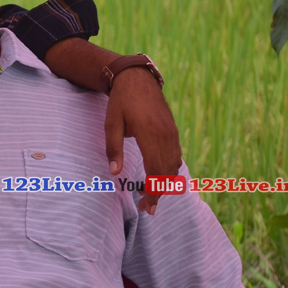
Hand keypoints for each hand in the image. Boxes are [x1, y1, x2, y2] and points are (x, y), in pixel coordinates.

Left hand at [105, 67, 180, 214]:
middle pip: (167, 172)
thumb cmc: (121, 103)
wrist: (138, 80)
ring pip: (174, 166)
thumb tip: (115, 172)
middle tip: (148, 207)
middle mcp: (166, 136)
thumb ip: (113, 148)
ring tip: (151, 194)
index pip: (155, 171)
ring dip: (165, 183)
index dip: (153, 191)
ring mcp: (172, 134)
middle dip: (159, 193)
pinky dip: (170, 170)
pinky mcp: (173, 132)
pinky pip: (176, 156)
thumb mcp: (111, 124)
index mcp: (150, 135)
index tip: (148, 207)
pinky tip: (159, 177)